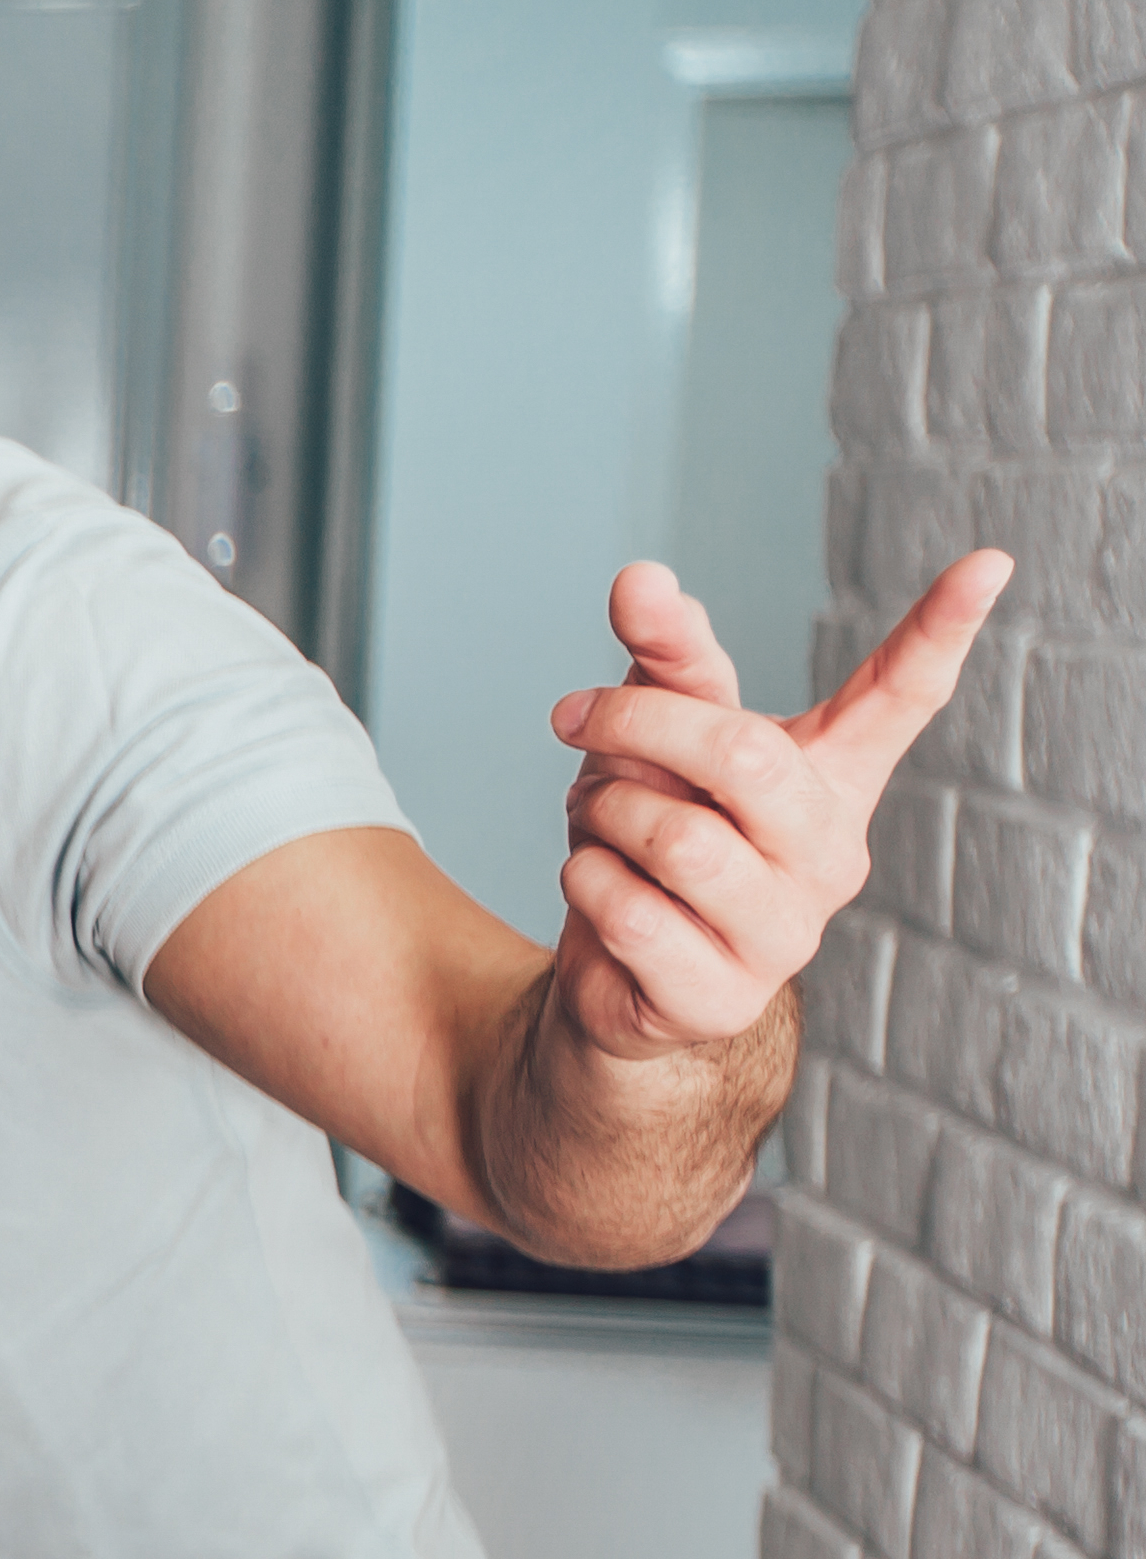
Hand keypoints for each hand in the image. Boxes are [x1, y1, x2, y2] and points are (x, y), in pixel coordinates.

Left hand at [545, 546, 1006, 1054]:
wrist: (610, 966)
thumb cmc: (649, 825)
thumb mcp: (653, 731)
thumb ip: (664, 657)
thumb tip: (639, 578)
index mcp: (831, 775)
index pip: (900, 696)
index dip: (941, 630)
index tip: (989, 561)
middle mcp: (832, 851)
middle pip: (744, 755)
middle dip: (635, 723)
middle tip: (570, 717)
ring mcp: (789, 933)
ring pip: (675, 839)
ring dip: (602, 814)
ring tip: (600, 825)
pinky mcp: (727, 998)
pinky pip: (631, 914)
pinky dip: (585, 883)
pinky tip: (601, 894)